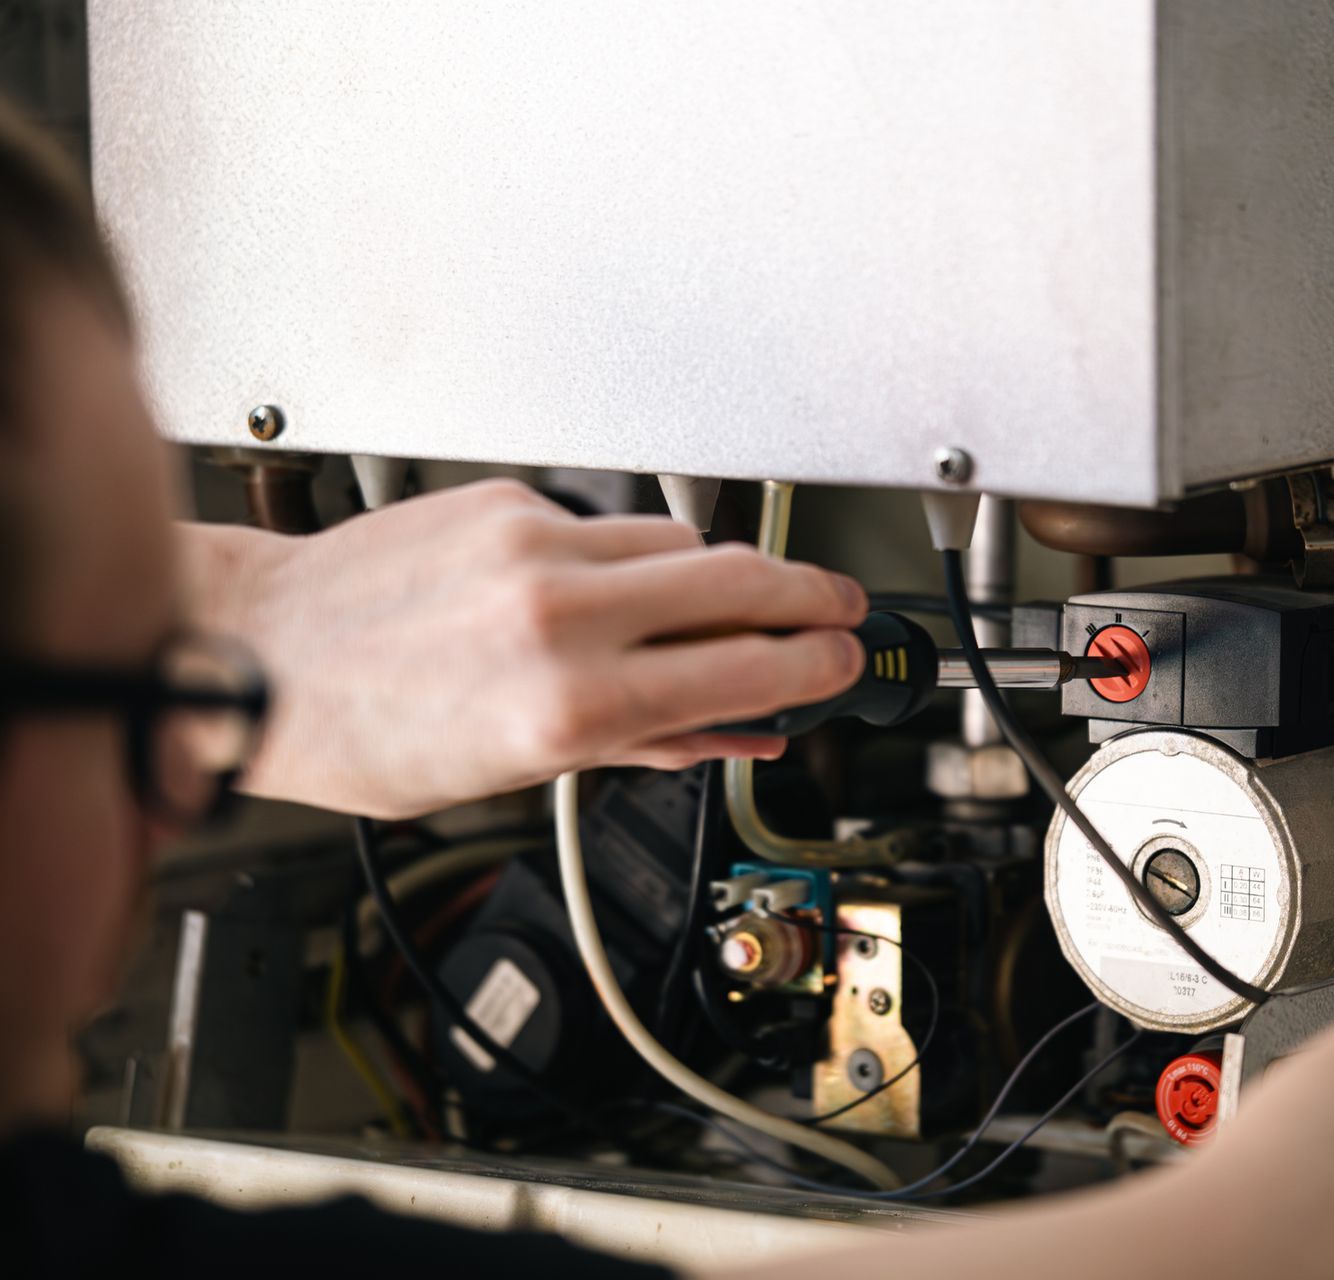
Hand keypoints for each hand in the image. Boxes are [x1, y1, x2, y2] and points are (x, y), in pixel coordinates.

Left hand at [181, 480, 867, 817]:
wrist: (258, 651)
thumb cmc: (361, 733)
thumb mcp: (516, 773)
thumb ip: (646, 745)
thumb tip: (736, 732)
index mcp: (570, 704)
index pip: (745, 667)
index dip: (816, 664)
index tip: (844, 663)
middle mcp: (559, 614)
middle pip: (740, 581)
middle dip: (810, 595)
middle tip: (838, 610)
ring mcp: (534, 545)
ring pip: (681, 545)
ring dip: (722, 577)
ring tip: (732, 608)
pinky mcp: (509, 504)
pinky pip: (609, 524)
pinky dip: (631, 558)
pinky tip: (614, 589)